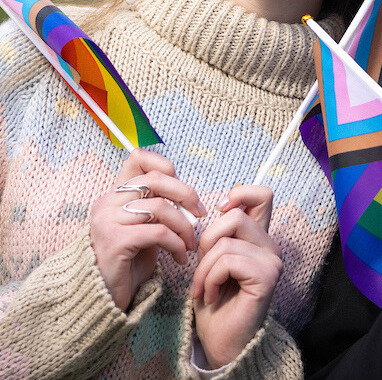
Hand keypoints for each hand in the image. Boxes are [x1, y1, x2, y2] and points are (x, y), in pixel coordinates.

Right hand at [90, 149, 205, 310]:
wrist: (104, 299)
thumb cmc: (129, 261)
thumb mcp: (144, 226)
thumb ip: (158, 205)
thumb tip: (190, 194)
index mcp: (114, 194)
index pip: (138, 158)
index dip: (165, 165)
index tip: (181, 191)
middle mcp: (107, 202)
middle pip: (156, 179)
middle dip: (186, 194)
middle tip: (201, 214)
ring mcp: (108, 220)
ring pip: (161, 207)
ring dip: (184, 226)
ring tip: (190, 244)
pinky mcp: (115, 241)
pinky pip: (158, 232)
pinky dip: (176, 243)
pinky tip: (181, 257)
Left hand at [191, 185, 282, 368]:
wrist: (220, 342)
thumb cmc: (214, 301)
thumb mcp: (211, 259)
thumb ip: (220, 234)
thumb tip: (218, 207)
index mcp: (257, 237)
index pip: (262, 195)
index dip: (240, 194)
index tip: (220, 211)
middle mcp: (269, 245)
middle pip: (235, 216)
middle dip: (207, 241)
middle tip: (202, 268)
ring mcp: (271, 261)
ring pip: (226, 242)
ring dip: (203, 268)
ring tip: (203, 288)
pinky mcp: (267, 277)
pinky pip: (228, 262)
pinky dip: (210, 279)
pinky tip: (211, 297)